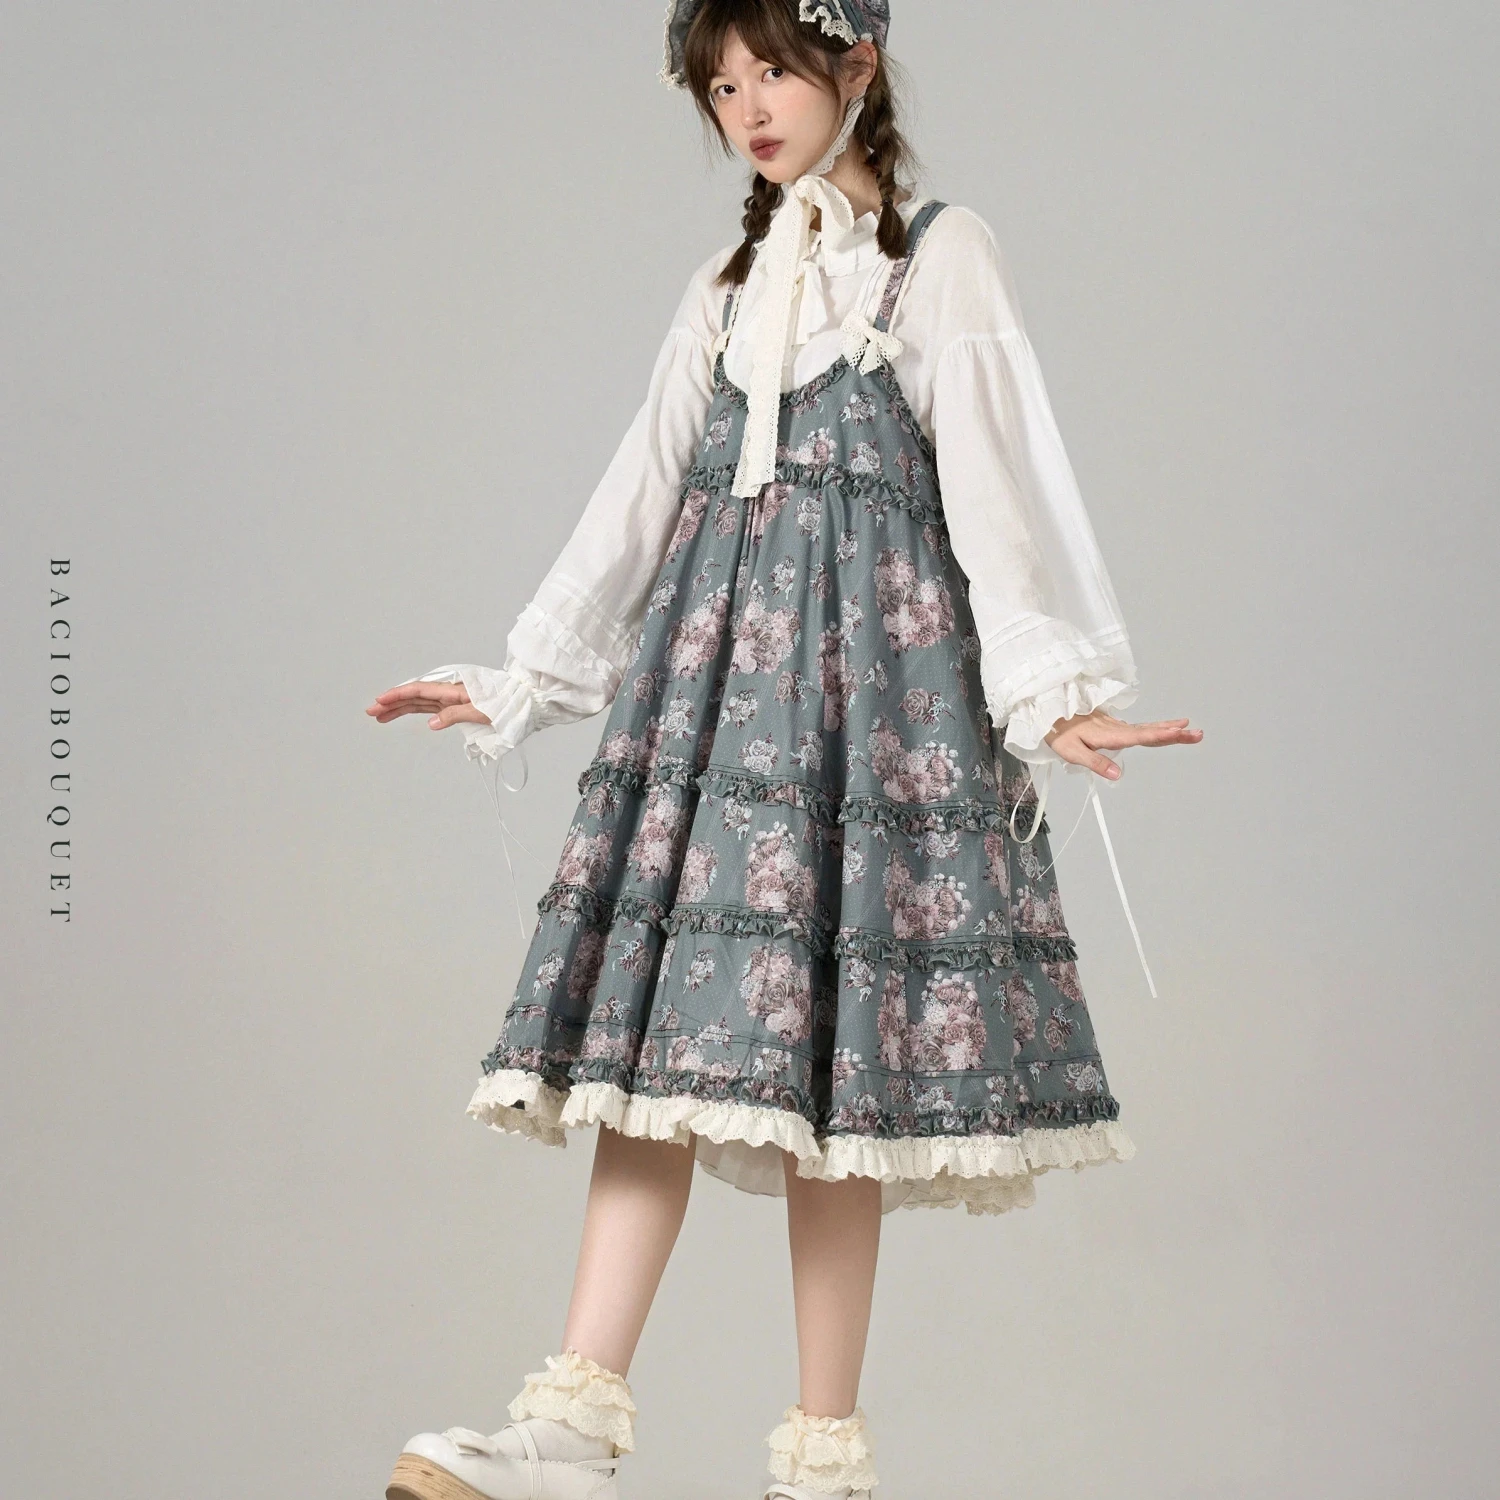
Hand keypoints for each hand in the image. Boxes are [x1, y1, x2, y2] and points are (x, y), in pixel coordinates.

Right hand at [366, 679, 492, 731]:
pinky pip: (429, 707)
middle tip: (371, 711)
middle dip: (392, 703)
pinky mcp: (455, 706)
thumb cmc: (504, 704)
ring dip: (399, 708)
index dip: (397, 694)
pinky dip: (415, 710)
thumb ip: (455, 715)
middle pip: (414, 695)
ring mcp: (450, 699)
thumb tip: (431, 723)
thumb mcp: (481, 711)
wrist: (521, 701)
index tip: (380, 700)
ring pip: (419, 702)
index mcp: (453, 689)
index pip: (418, 690)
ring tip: (380, 717)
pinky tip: (403, 714)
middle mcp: (448, 692)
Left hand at [1044, 708, 1202, 778]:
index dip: (1161, 735)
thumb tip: (1118, 775)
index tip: (1180, 732)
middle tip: (1198, 734)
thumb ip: (1096, 763)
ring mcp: (1116, 727)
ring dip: (1168, 729)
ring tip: (1188, 729)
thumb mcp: (1072, 752)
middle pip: (1150, 731)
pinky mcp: (1113, 727)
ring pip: (1147, 728)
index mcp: (1110, 735)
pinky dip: (1155, 728)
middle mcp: (1117, 729)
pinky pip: (1139, 728)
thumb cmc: (1059, 733)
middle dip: (1175, 733)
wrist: (1049, 712)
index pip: (1140, 736)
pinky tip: (1163, 729)